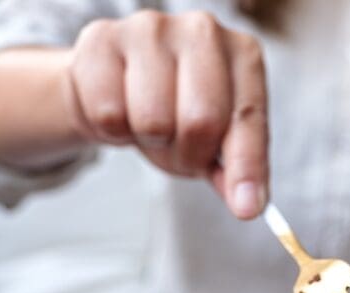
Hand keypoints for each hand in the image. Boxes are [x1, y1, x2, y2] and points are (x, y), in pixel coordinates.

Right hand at [63, 11, 267, 218]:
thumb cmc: (177, 106)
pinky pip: (108, 113)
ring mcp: (150, 28)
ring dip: (149, 142)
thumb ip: (234, 169)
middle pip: (200, 121)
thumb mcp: (217, 138)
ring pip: (152, 120)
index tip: (245, 208)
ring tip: (150, 126)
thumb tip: (247, 204)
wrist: (117, 79)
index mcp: (242, 54)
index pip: (248, 117)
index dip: (246, 166)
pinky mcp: (102, 38)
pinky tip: (120, 110)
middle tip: (180, 151)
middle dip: (188, 155)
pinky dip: (113, 130)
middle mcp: (202, 31)